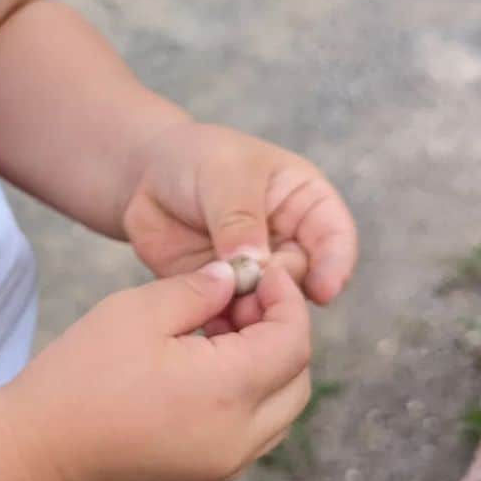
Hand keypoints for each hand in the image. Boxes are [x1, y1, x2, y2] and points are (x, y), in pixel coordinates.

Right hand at [6, 261, 310, 480]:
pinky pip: (255, 430)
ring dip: (267, 365)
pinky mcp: (206, 472)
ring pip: (281, 409)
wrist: (38, 452)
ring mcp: (225, 462)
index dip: (285, 298)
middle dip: (281, 330)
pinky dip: (249, 394)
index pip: (294, 340)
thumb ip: (197, 290)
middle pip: (297, 378)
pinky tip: (203, 365)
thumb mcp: (138, 312)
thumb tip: (233, 278)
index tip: (258, 271)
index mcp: (228, 391)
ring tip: (218, 330)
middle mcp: (240, 436)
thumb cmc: (81, 377)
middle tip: (238, 298)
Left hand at [120, 121, 357, 330]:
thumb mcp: (222, 173)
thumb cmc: (194, 159)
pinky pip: (234, 316)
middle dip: (283, 288)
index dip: (335, 264)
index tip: (323, 290)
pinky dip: (225, 322)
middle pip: (303, 277)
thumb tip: (256, 265)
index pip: (336, 236)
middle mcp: (288, 240)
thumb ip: (239, 217)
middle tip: (254, 287)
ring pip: (270, 303)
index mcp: (305, 202)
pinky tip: (211, 320)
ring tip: (231, 307)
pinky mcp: (224, 291)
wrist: (144, 175)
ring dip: (254, 311)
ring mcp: (257, 269)